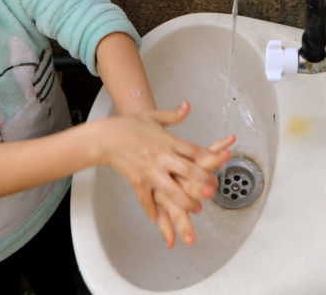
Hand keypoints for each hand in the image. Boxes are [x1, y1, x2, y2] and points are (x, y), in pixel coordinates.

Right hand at [98, 102, 233, 244]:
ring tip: (196, 208)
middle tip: (213, 191)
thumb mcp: (153, 117)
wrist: (106, 137)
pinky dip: (152, 211)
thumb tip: (187, 106)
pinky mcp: (138, 182)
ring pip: (172, 190)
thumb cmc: (128, 125)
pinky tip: (159, 219)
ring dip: (186, 201)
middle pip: (187, 171)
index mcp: (168, 142)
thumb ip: (173, 115)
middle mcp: (161, 158)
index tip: (219, 167)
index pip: (194, 152)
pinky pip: (146, 199)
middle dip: (203, 183)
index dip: (209, 161)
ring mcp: (150, 171)